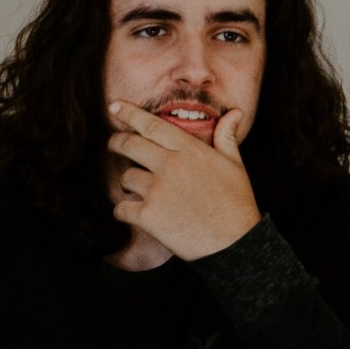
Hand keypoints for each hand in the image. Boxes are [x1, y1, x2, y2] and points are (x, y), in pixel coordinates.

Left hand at [105, 101, 260, 259]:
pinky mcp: (148, 215)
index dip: (129, 114)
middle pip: (130, 145)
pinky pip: (121, 208)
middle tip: (113, 144)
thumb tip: (235, 113)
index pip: (152, 125)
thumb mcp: (235, 165)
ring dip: (128, 183)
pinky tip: (134, 213)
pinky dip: (124, 211)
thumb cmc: (236, 203)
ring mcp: (157, 190)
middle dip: (116, 142)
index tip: (114, 106)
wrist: (234, 242)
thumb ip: (227, 137)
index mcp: (190, 150)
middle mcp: (170, 165)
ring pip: (126, 177)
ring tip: (138, 190)